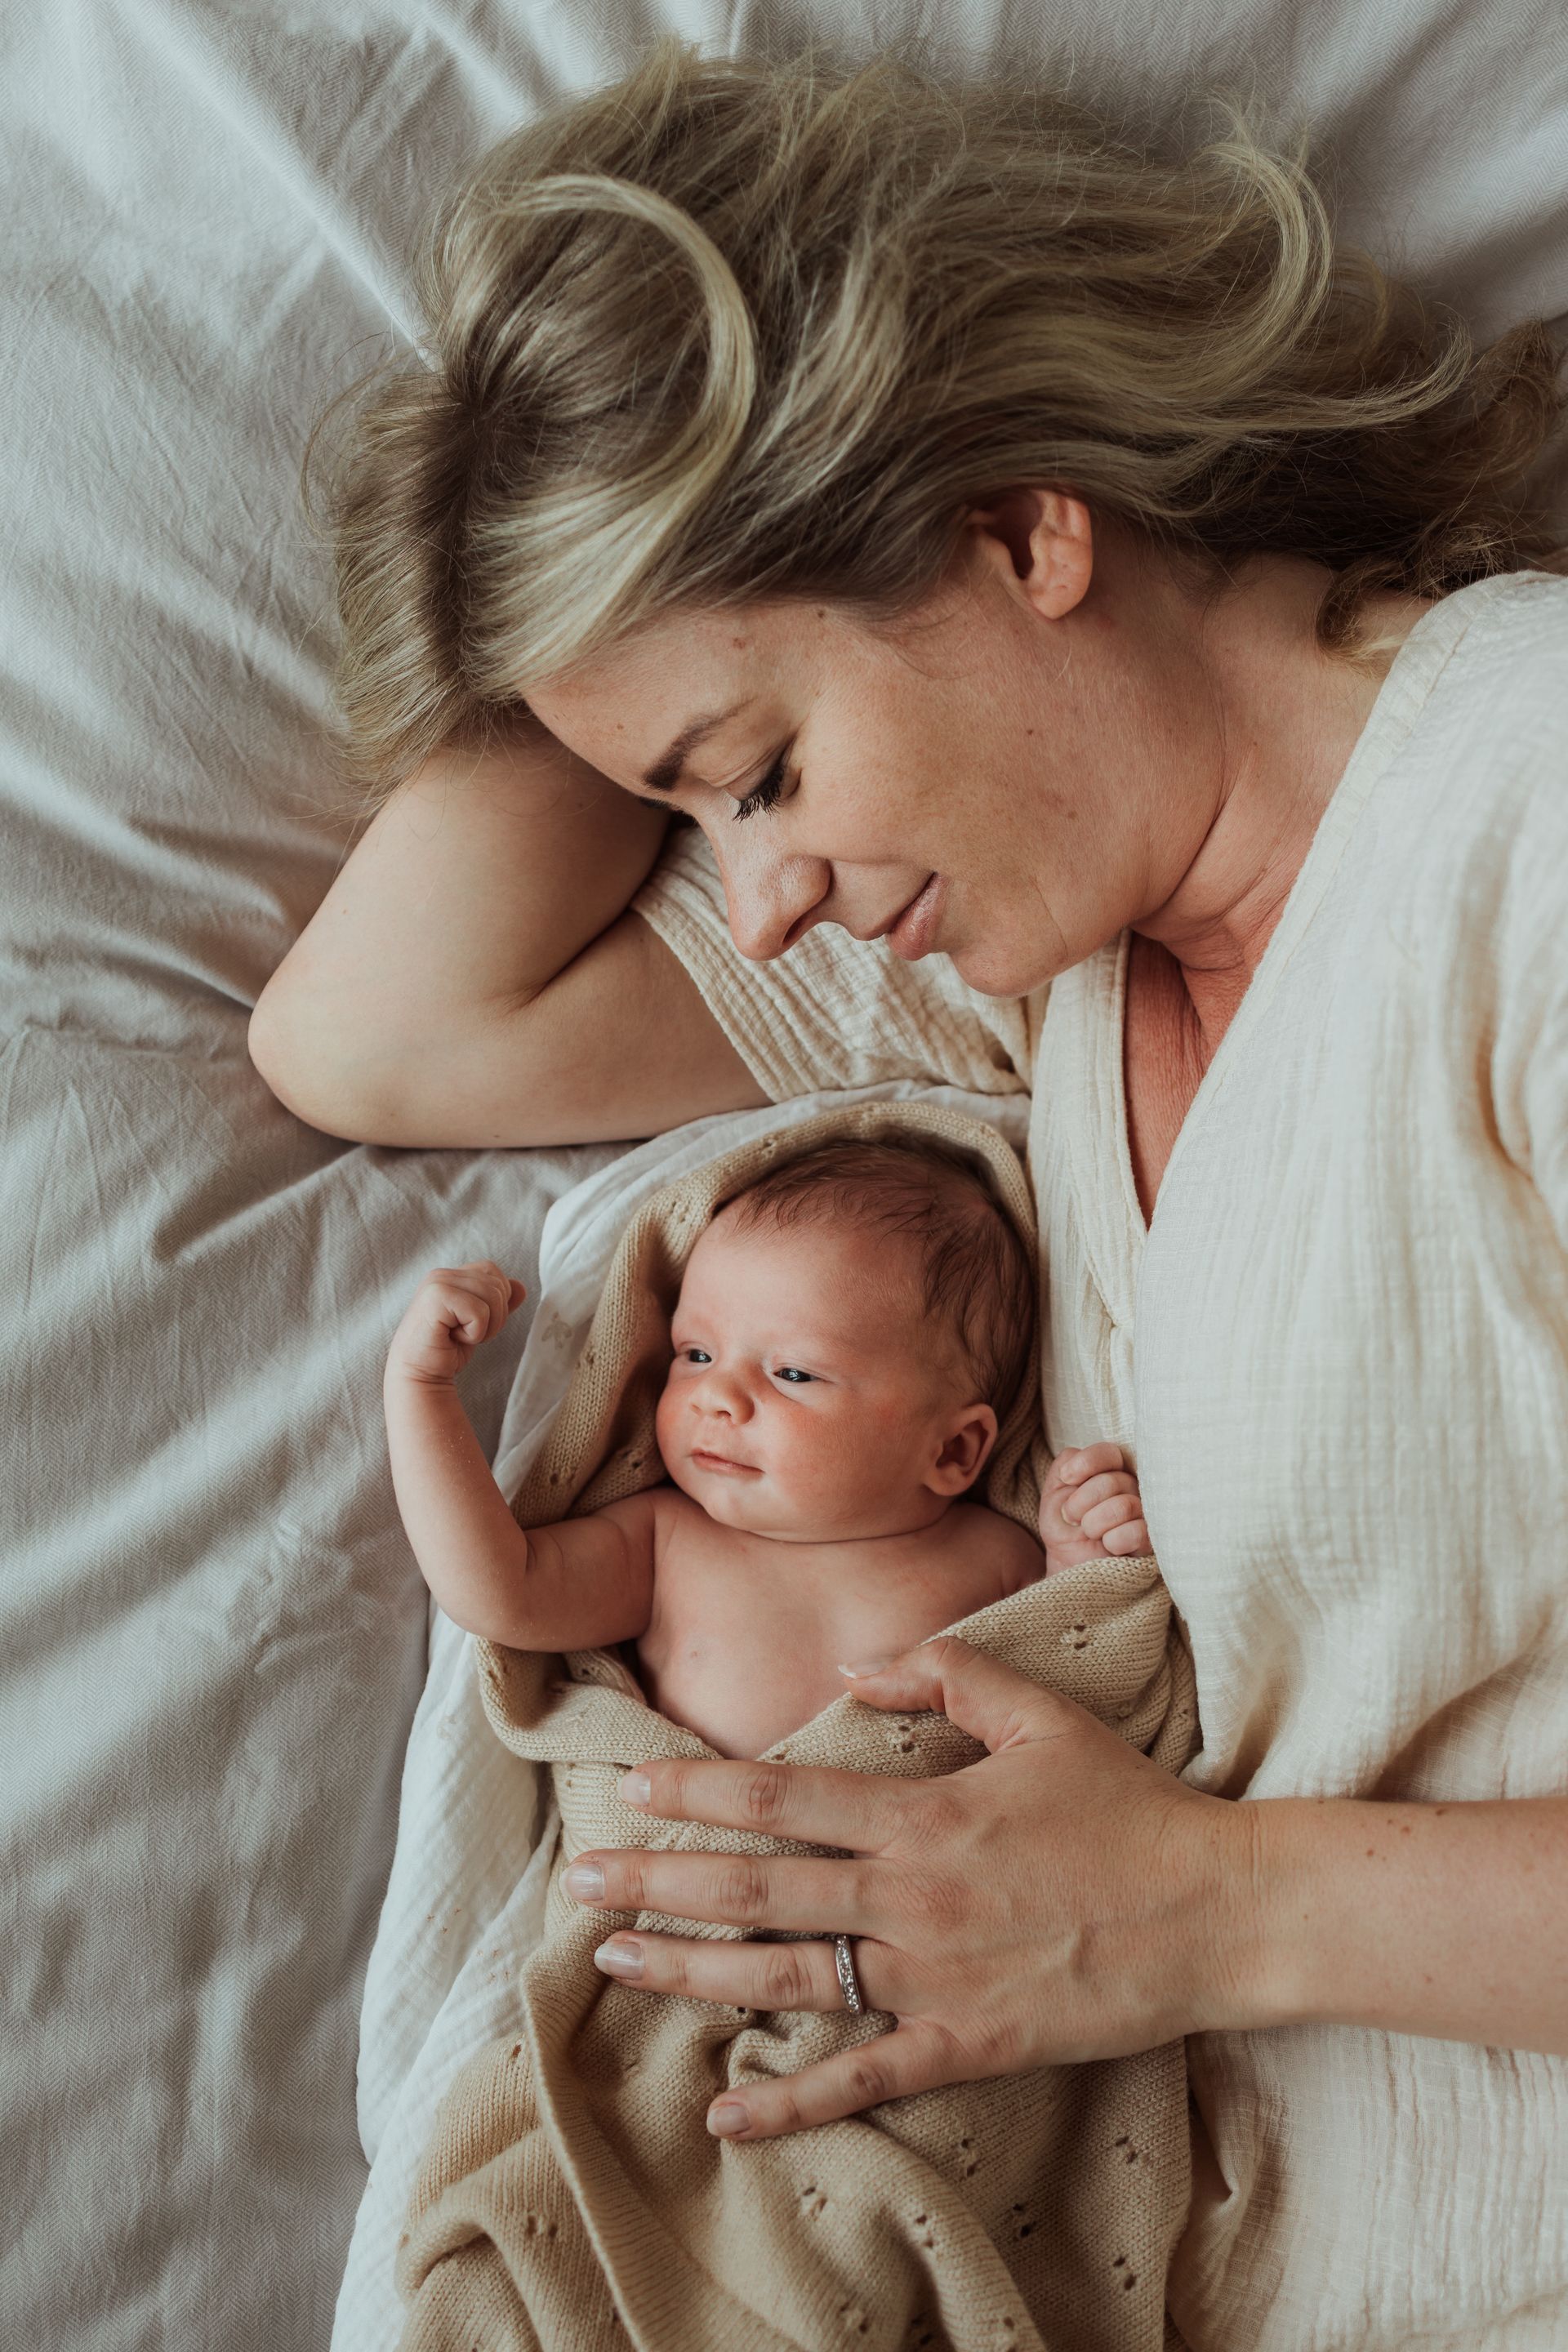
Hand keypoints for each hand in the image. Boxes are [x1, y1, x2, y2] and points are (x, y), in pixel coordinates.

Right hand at [386, 1260, 525, 1386]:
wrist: (418, 1376)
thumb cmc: (444, 1351)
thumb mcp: (478, 1324)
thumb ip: (498, 1304)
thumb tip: (520, 1287)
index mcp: (450, 1276)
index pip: (493, 1271)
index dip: (496, 1301)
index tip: (471, 1323)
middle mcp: (441, 1275)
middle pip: (497, 1284)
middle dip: (494, 1317)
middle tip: (465, 1333)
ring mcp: (437, 1283)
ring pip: (493, 1296)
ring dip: (484, 1327)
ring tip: (458, 1335)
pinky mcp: (436, 1297)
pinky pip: (480, 1312)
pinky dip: (474, 1333)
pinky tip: (452, 1339)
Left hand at [568, 1638, 1254, 2139]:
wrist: (1215, 1911)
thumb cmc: (1129, 1806)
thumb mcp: (1042, 1712)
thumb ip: (947, 1675)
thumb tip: (857, 1669)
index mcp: (923, 1814)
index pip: (783, 1796)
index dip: (697, 1791)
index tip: (629, 1786)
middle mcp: (911, 1897)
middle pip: (758, 1890)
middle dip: (659, 1885)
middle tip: (580, 1885)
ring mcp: (933, 1979)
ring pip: (787, 1978)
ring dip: (692, 1973)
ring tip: (615, 1962)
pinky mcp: (966, 2046)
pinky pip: (863, 2078)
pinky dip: (789, 2100)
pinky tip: (723, 2113)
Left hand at [1037, 1441, 1148, 1572]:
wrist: (1069, 1569)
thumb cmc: (1066, 1528)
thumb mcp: (1054, 1494)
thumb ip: (1063, 1466)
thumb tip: (1075, 1465)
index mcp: (1112, 1472)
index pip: (1110, 1453)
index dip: (1087, 1463)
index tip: (1067, 1478)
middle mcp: (1134, 1488)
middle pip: (1112, 1481)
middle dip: (1081, 1502)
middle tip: (1074, 1519)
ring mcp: (1145, 1514)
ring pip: (1124, 1505)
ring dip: (1094, 1524)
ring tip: (1090, 1534)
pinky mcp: (1152, 1542)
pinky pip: (1138, 1531)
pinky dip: (1114, 1540)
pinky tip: (1108, 1547)